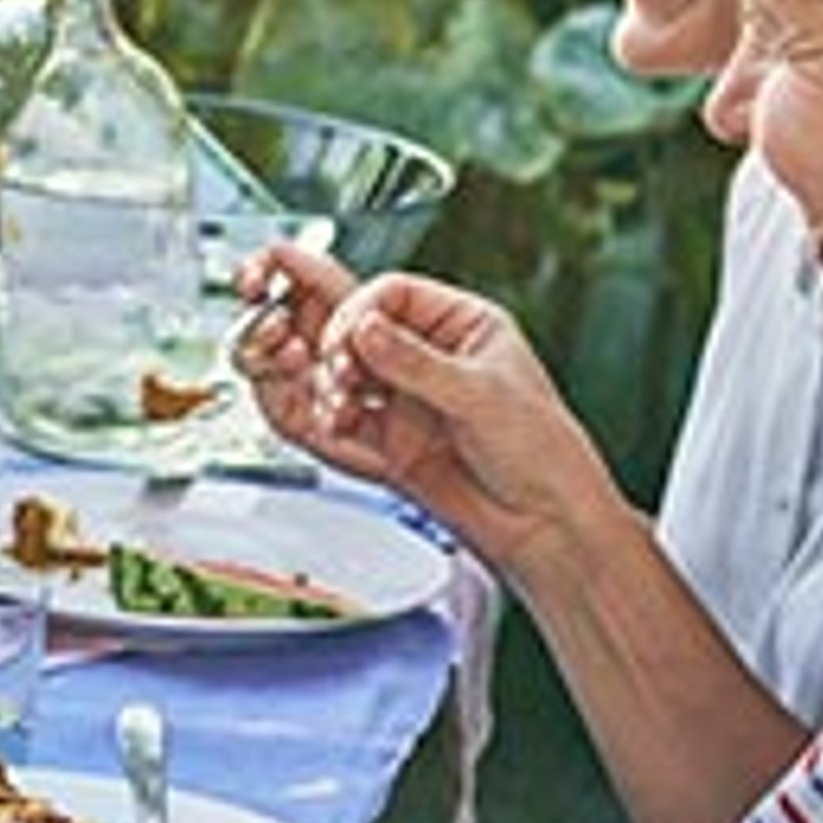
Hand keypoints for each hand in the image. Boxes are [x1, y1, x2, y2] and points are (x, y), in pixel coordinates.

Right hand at [230, 245, 611, 574]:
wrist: (546, 528)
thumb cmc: (546, 455)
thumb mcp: (484, 398)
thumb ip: (416, 363)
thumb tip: (363, 329)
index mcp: (457, 326)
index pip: (386, 294)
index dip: (356, 311)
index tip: (347, 340)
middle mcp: (419, 357)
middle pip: (344, 321)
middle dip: (306, 320)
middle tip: (276, 319)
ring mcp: (396, 399)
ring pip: (325, 369)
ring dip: (310, 376)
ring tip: (326, 391)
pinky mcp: (379, 441)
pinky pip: (327, 419)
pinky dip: (315, 417)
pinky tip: (327, 419)